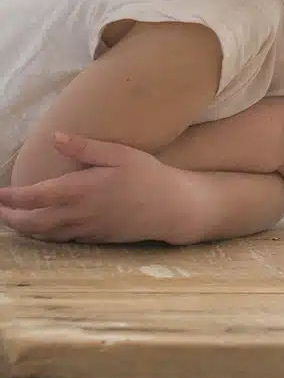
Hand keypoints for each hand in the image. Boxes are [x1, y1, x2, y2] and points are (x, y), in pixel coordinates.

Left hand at [0, 133, 198, 243]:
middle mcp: (79, 213)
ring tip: (12, 220)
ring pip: (46, 234)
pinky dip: (47, 236)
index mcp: (80, 190)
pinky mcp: (98, 238)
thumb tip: (56, 138)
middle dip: (10, 217)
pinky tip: (44, 229)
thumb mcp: (121, 154)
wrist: (174, 209)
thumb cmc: (150, 177)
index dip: (10, 197)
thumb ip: (86, 148)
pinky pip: (64, 239)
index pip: (34, 196)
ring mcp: (88, 229)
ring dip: (25, 228)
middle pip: (33, 221)